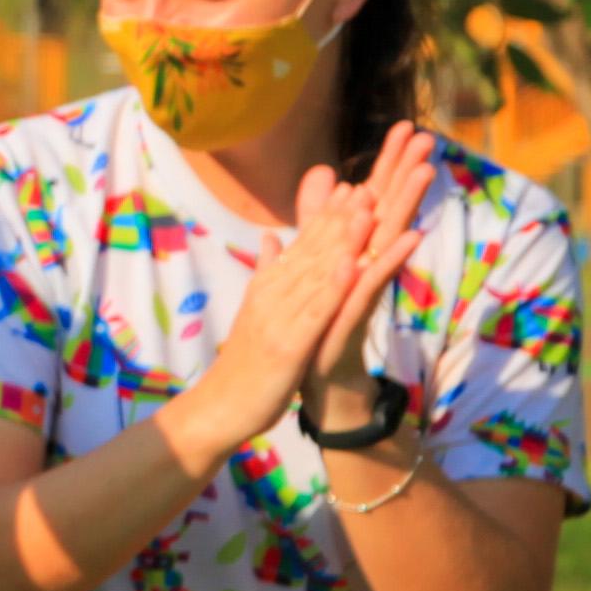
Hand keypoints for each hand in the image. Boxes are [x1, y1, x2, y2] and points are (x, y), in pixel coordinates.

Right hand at [191, 158, 396, 449]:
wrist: (221, 407)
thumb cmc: (243, 364)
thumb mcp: (256, 312)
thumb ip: (266, 272)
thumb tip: (269, 237)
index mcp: (268, 287)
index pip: (302, 245)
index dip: (328, 217)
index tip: (352, 187)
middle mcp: (271, 295)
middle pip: (311, 250)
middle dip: (341, 218)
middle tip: (368, 184)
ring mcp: (278, 318)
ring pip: (316, 273)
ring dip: (344, 240)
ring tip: (370, 210)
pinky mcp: (288, 345)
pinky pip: (316, 312)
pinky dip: (335, 287)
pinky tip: (355, 266)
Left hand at [306, 123, 439, 413]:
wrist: (318, 374)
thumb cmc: (322, 318)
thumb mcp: (316, 262)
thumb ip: (318, 221)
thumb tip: (323, 179)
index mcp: (357, 249)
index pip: (376, 197)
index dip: (389, 163)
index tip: (407, 126)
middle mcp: (368, 263)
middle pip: (391, 208)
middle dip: (407, 172)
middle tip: (428, 136)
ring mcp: (366, 286)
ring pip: (390, 239)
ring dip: (408, 205)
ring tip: (427, 172)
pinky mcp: (358, 312)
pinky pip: (377, 282)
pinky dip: (390, 260)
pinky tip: (408, 237)